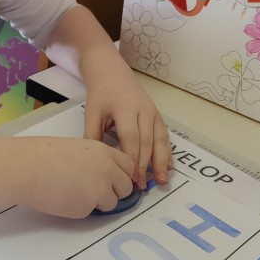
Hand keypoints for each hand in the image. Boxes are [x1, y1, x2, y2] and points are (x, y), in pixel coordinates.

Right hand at [15, 136, 135, 218]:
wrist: (29, 168)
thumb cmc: (45, 155)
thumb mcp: (78, 148)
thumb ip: (96, 160)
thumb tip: (103, 174)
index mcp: (104, 152)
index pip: (128, 166)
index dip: (122, 174)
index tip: (115, 179)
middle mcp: (107, 170)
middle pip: (126, 187)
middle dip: (115, 191)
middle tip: (98, 190)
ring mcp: (99, 190)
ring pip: (112, 203)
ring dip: (99, 202)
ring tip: (76, 192)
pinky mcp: (87, 208)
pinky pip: (91, 211)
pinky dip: (81, 208)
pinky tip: (66, 198)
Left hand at [84, 71, 172, 188]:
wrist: (112, 74)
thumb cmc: (101, 95)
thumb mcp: (92, 113)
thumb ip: (92, 136)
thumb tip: (94, 162)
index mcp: (126, 109)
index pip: (131, 138)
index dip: (132, 159)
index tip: (129, 177)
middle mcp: (143, 111)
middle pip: (147, 142)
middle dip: (145, 166)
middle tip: (142, 185)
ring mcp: (153, 113)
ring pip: (160, 140)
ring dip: (161, 162)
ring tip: (161, 181)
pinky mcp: (158, 116)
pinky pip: (164, 136)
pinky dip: (167, 152)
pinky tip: (168, 167)